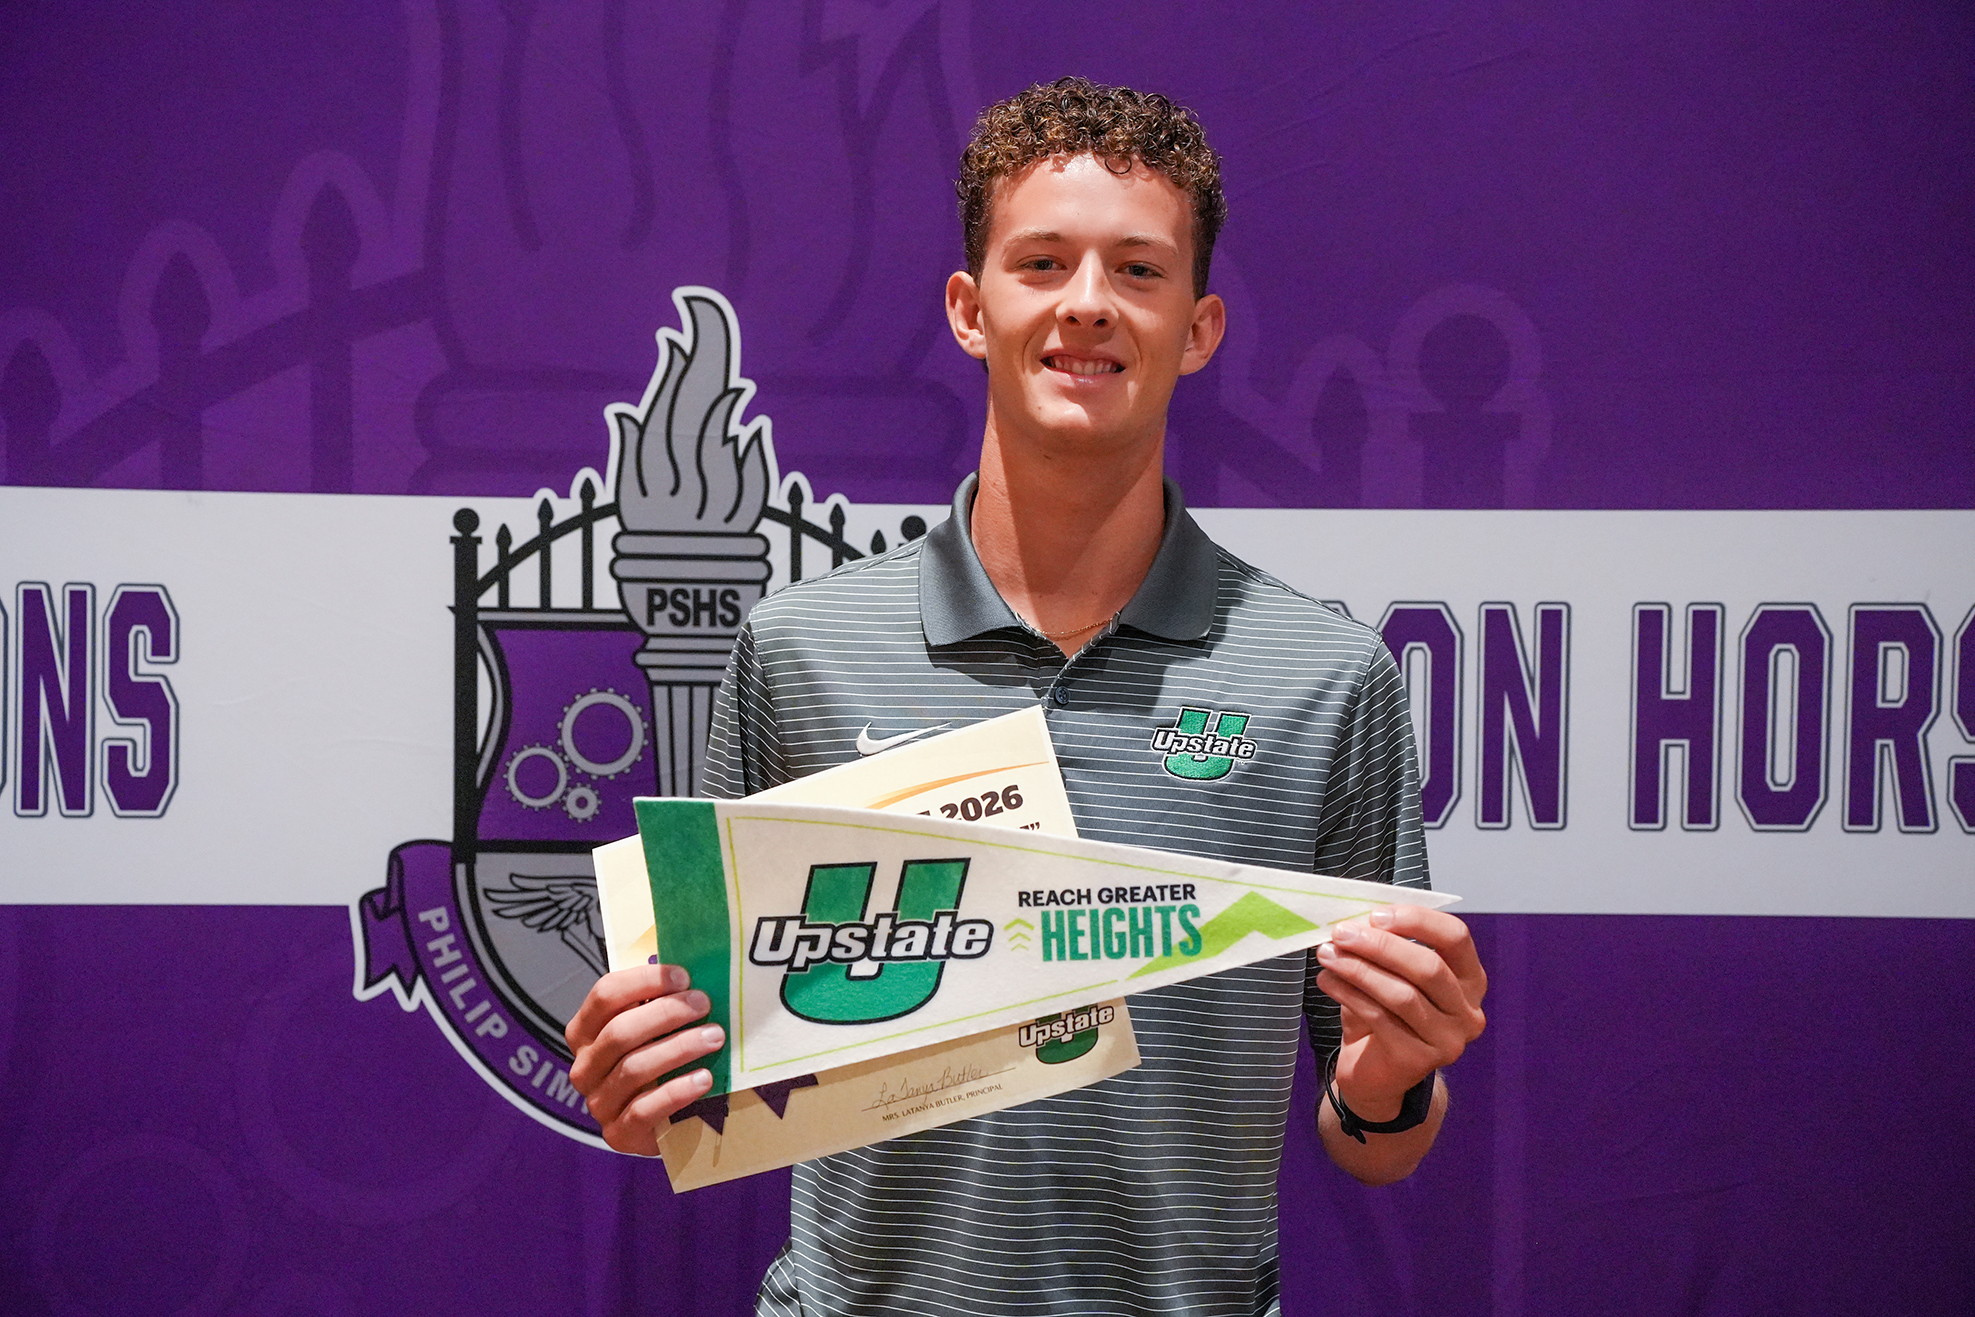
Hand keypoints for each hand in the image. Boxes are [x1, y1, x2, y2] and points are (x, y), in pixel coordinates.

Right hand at [564, 962, 725, 1154]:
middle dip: (666, 1013)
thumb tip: (695, 965)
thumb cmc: (662, 1060)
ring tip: (715, 1037)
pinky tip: (704, 1078)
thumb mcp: (655, 1028)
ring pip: (633, 1068)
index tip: (684, 976)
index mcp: (585, 1031)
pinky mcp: (618, 1134)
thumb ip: (662, 1000)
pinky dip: (677, 1091)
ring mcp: (598, 1102)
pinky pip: (644, 1110)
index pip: (604, 994)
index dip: (644, 981)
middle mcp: (585, 1066)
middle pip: (619, 1031)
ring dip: (679, 1048)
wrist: (667, 1121)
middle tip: (704, 1004)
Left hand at [1314, 905, 1486, 1119]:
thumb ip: (1386, 947)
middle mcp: (1467, 1011)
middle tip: (1341, 933)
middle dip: (1380, 945)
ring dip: (1359, 969)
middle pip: (1428, 967)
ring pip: (1402, 995)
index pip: (1456, 938)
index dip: (1418, 921)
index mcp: (1470, 979)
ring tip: (1327, 954)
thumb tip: (1354, 918)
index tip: (1376, 914)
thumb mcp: (1393, 975)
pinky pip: (1380, 1018)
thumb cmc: (1387, 1013)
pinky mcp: (1418, 1061)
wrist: (1377, 1074)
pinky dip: (1349, 994)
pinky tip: (1327, 980)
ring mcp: (1447, 1040)